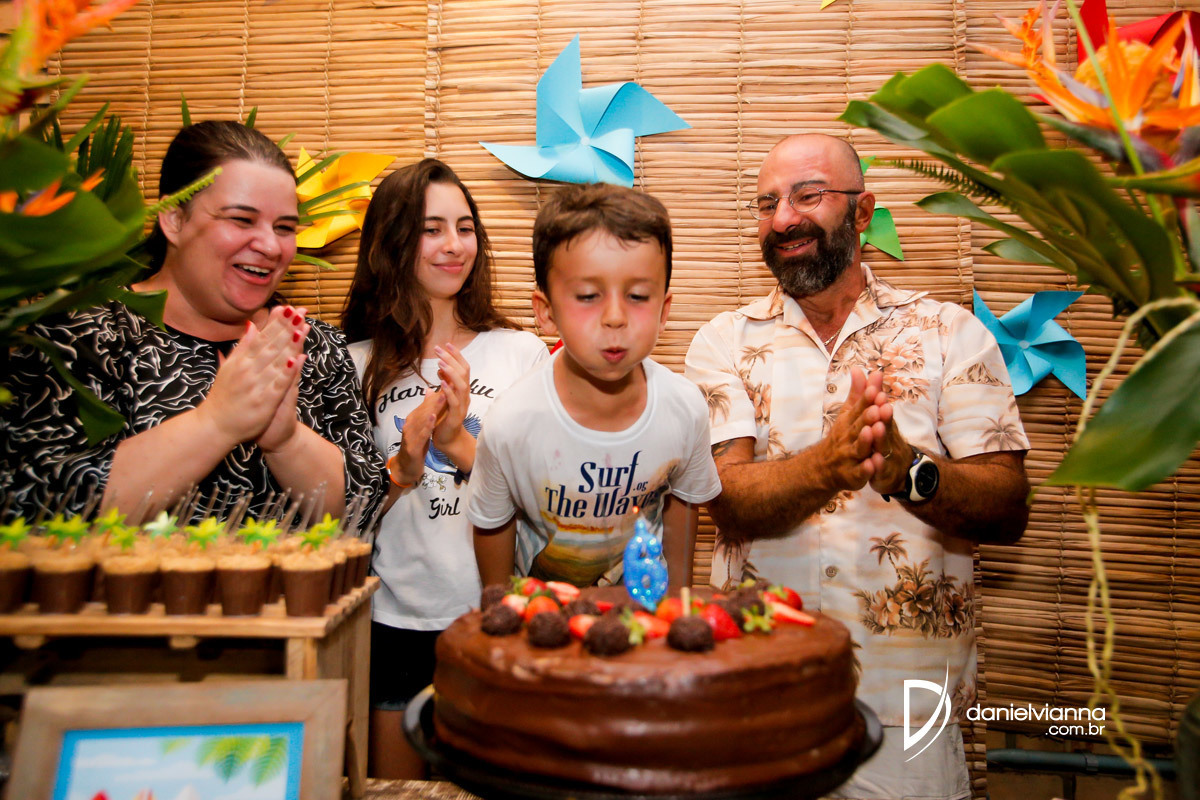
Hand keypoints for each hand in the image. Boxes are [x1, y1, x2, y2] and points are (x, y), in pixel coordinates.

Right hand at [198, 305, 306, 445]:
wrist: (215, 425)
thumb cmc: (223, 396)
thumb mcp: (229, 367)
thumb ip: (243, 347)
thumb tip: (252, 324)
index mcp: (241, 360)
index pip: (262, 337)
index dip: (276, 322)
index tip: (288, 307)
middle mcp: (247, 369)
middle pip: (271, 345)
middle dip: (286, 327)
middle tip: (300, 310)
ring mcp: (256, 385)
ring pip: (276, 361)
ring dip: (290, 344)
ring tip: (302, 327)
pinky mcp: (263, 401)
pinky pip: (278, 384)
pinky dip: (287, 371)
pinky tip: (297, 359)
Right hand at [390, 387, 443, 484]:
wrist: (407, 466)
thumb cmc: (417, 445)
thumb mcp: (422, 427)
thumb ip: (425, 411)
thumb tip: (430, 391)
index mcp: (413, 419)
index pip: (426, 404)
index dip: (438, 393)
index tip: (449, 383)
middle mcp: (410, 424)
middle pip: (424, 408)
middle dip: (437, 397)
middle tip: (448, 384)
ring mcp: (410, 435)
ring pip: (422, 419)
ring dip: (433, 408)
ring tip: (443, 396)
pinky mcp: (412, 446)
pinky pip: (421, 434)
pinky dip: (427, 425)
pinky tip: (433, 418)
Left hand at [431, 343, 470, 450]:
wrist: (448, 440)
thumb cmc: (444, 419)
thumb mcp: (442, 399)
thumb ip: (442, 386)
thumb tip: (438, 372)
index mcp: (462, 390)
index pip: (463, 369)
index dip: (456, 356)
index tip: (446, 344)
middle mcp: (465, 396)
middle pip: (463, 373)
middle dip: (451, 359)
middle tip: (439, 349)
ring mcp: (462, 406)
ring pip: (461, 385)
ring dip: (451, 372)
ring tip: (440, 363)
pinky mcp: (456, 416)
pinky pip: (454, 402)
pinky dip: (448, 391)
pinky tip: (441, 383)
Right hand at [816, 367, 882, 491]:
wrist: (822, 468)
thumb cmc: (841, 437)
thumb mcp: (848, 414)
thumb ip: (857, 393)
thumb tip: (859, 368)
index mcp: (848, 422)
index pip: (857, 408)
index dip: (866, 400)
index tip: (875, 388)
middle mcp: (847, 437)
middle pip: (858, 426)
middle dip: (867, 417)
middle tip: (878, 408)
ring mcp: (849, 456)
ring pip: (859, 448)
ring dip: (866, 440)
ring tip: (873, 431)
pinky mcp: (853, 475)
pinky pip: (860, 472)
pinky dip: (866, 469)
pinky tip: (873, 464)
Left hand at [865, 387, 915, 495]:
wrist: (899, 472)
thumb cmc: (887, 440)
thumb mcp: (881, 418)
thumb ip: (874, 395)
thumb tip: (872, 370)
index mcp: (884, 424)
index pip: (882, 412)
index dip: (879, 403)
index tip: (877, 392)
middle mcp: (888, 438)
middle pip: (886, 427)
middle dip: (883, 417)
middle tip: (881, 407)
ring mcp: (887, 456)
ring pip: (883, 447)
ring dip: (881, 438)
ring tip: (876, 428)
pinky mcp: (883, 474)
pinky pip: (879, 470)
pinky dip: (877, 466)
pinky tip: (873, 462)